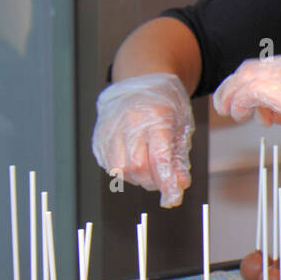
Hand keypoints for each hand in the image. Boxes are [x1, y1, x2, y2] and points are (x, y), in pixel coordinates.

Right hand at [92, 72, 193, 206]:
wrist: (140, 80)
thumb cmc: (166, 103)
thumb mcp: (182, 126)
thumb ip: (179, 157)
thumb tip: (179, 185)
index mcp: (155, 115)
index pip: (159, 157)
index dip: (166, 182)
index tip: (173, 198)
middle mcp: (128, 122)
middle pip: (136, 167)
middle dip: (152, 181)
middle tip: (163, 178)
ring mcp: (110, 129)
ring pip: (120, 170)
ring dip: (137, 178)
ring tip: (149, 167)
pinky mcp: (98, 137)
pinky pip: (109, 165)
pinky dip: (124, 171)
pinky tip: (134, 161)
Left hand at [213, 50, 280, 161]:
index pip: (274, 66)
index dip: (261, 84)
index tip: (264, 107)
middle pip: (252, 67)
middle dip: (237, 86)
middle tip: (233, 106)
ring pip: (243, 76)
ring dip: (231, 94)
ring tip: (228, 112)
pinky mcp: (279, 88)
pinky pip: (246, 92)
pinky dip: (237, 102)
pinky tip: (238, 116)